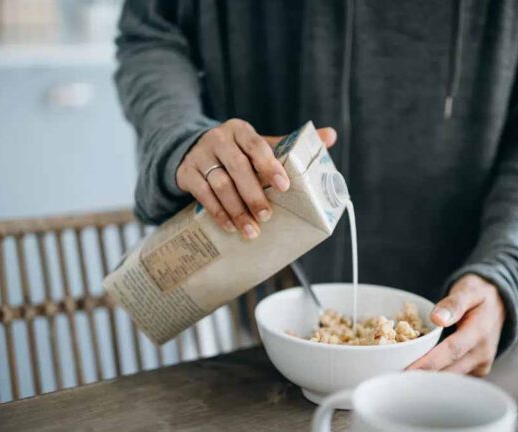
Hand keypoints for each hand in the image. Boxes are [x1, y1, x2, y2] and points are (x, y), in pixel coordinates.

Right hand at [176, 119, 336, 239]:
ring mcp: (200, 156)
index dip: (270, 166)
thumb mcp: (261, 143)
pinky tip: (230, 227)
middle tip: (268, 216)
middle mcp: (218, 139)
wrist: (194, 149)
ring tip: (252, 230)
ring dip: (236, 210)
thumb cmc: (238, 151)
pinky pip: (202, 195)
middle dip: (254, 194)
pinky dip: (217, 213)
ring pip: (219, 184)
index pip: (257, 145)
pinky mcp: (186, 173)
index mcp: (240, 130)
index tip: (284, 187)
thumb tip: (331, 135)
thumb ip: (291, 144)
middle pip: (237, 168)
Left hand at [408, 274, 504, 375]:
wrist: (500, 303)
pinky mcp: (477, 370)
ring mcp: (481, 364)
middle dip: (423, 376)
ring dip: (428, 377)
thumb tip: (437, 318)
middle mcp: (483, 353)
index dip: (428, 363)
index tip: (407, 371)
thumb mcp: (468, 290)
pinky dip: (437, 375)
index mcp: (480, 332)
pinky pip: (454, 376)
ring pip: (451, 378)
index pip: (451, 351)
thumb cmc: (479, 294)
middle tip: (395, 376)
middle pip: (449, 371)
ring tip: (403, 375)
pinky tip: (419, 371)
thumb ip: (453, 304)